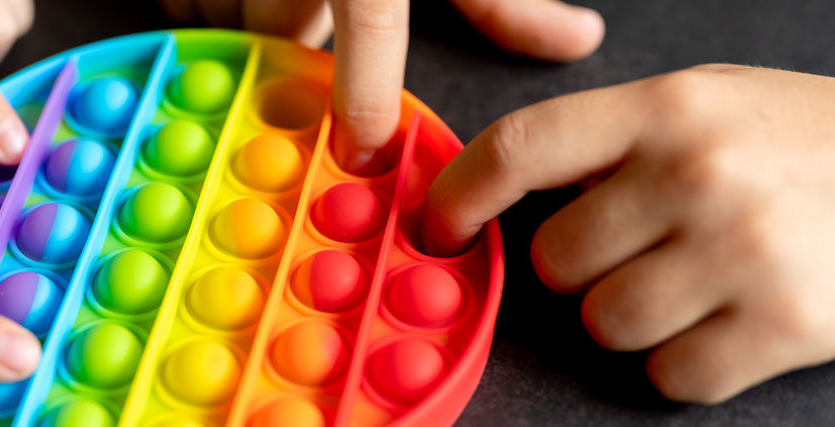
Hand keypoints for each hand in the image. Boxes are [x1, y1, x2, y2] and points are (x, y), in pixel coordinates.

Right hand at [159, 0, 604, 170]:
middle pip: (285, 36)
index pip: (368, 24)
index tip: (365, 152)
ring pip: (228, 22)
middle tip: (315, 6)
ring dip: (250, 18)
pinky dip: (209, 2)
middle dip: (300, 37)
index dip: (363, 98)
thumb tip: (576, 41)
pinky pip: (185, 7)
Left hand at [424, 65, 834, 402]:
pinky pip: (672, 377)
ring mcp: (743, 250)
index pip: (520, 147)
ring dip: (636, 317)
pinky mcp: (785, 325)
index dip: (458, 195)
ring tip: (698, 280)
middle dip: (584, 266)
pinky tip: (732, 319)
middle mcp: (699, 173)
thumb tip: (506, 189)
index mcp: (669, 107)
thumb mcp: (710, 105)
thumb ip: (613, 141)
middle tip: (645, 247)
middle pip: (557, 261)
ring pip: (605, 325)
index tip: (439, 228)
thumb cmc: (807, 142)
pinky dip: (689, 363)